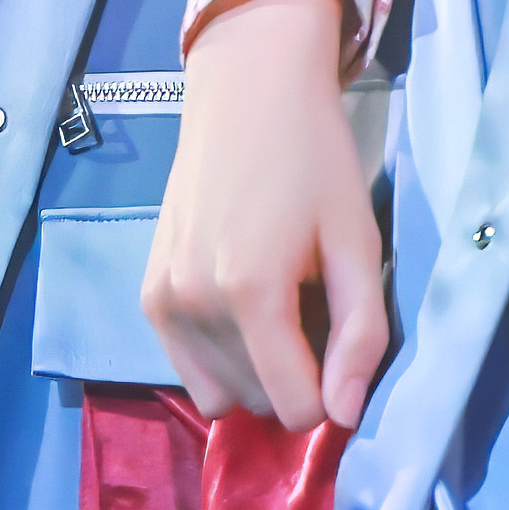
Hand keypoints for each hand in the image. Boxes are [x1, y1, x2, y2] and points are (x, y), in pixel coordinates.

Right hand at [142, 0, 388, 430]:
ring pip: (224, 393)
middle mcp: (194, 304)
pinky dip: (220, 353)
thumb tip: (345, 416)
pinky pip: (190, 369)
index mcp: (250, 293)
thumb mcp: (358, 241)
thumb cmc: (314, 160)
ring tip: (275, 298)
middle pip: (261, 403)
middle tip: (309, 302)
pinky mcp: (148, 293)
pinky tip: (239, 296)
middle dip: (295, 372)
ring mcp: (163, 300)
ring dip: (257, 367)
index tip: (338, 331)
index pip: (299, 409)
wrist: (247, 93)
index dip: (332, 385)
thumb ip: (360, 335)